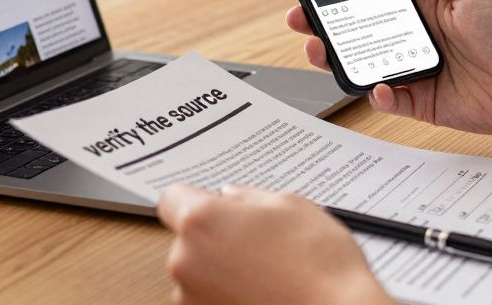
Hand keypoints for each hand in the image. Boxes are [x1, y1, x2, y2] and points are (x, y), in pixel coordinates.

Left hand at [157, 184, 392, 304]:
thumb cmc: (319, 264)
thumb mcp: (291, 206)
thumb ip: (250, 197)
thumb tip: (233, 197)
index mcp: (202, 220)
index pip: (172, 197)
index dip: (197, 198)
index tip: (216, 205)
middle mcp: (186, 260)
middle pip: (186, 237)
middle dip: (215, 235)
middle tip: (256, 238)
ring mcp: (191, 298)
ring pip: (197, 271)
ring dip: (221, 268)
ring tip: (266, 269)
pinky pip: (208, 298)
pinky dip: (227, 294)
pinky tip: (262, 290)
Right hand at [287, 0, 491, 134]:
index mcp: (423, 6)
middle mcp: (414, 38)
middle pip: (357, 32)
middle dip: (324, 26)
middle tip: (300, 20)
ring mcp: (414, 71)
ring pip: (363, 65)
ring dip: (338, 59)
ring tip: (319, 50)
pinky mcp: (421, 102)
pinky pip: (387, 99)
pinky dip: (377, 93)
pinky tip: (378, 84)